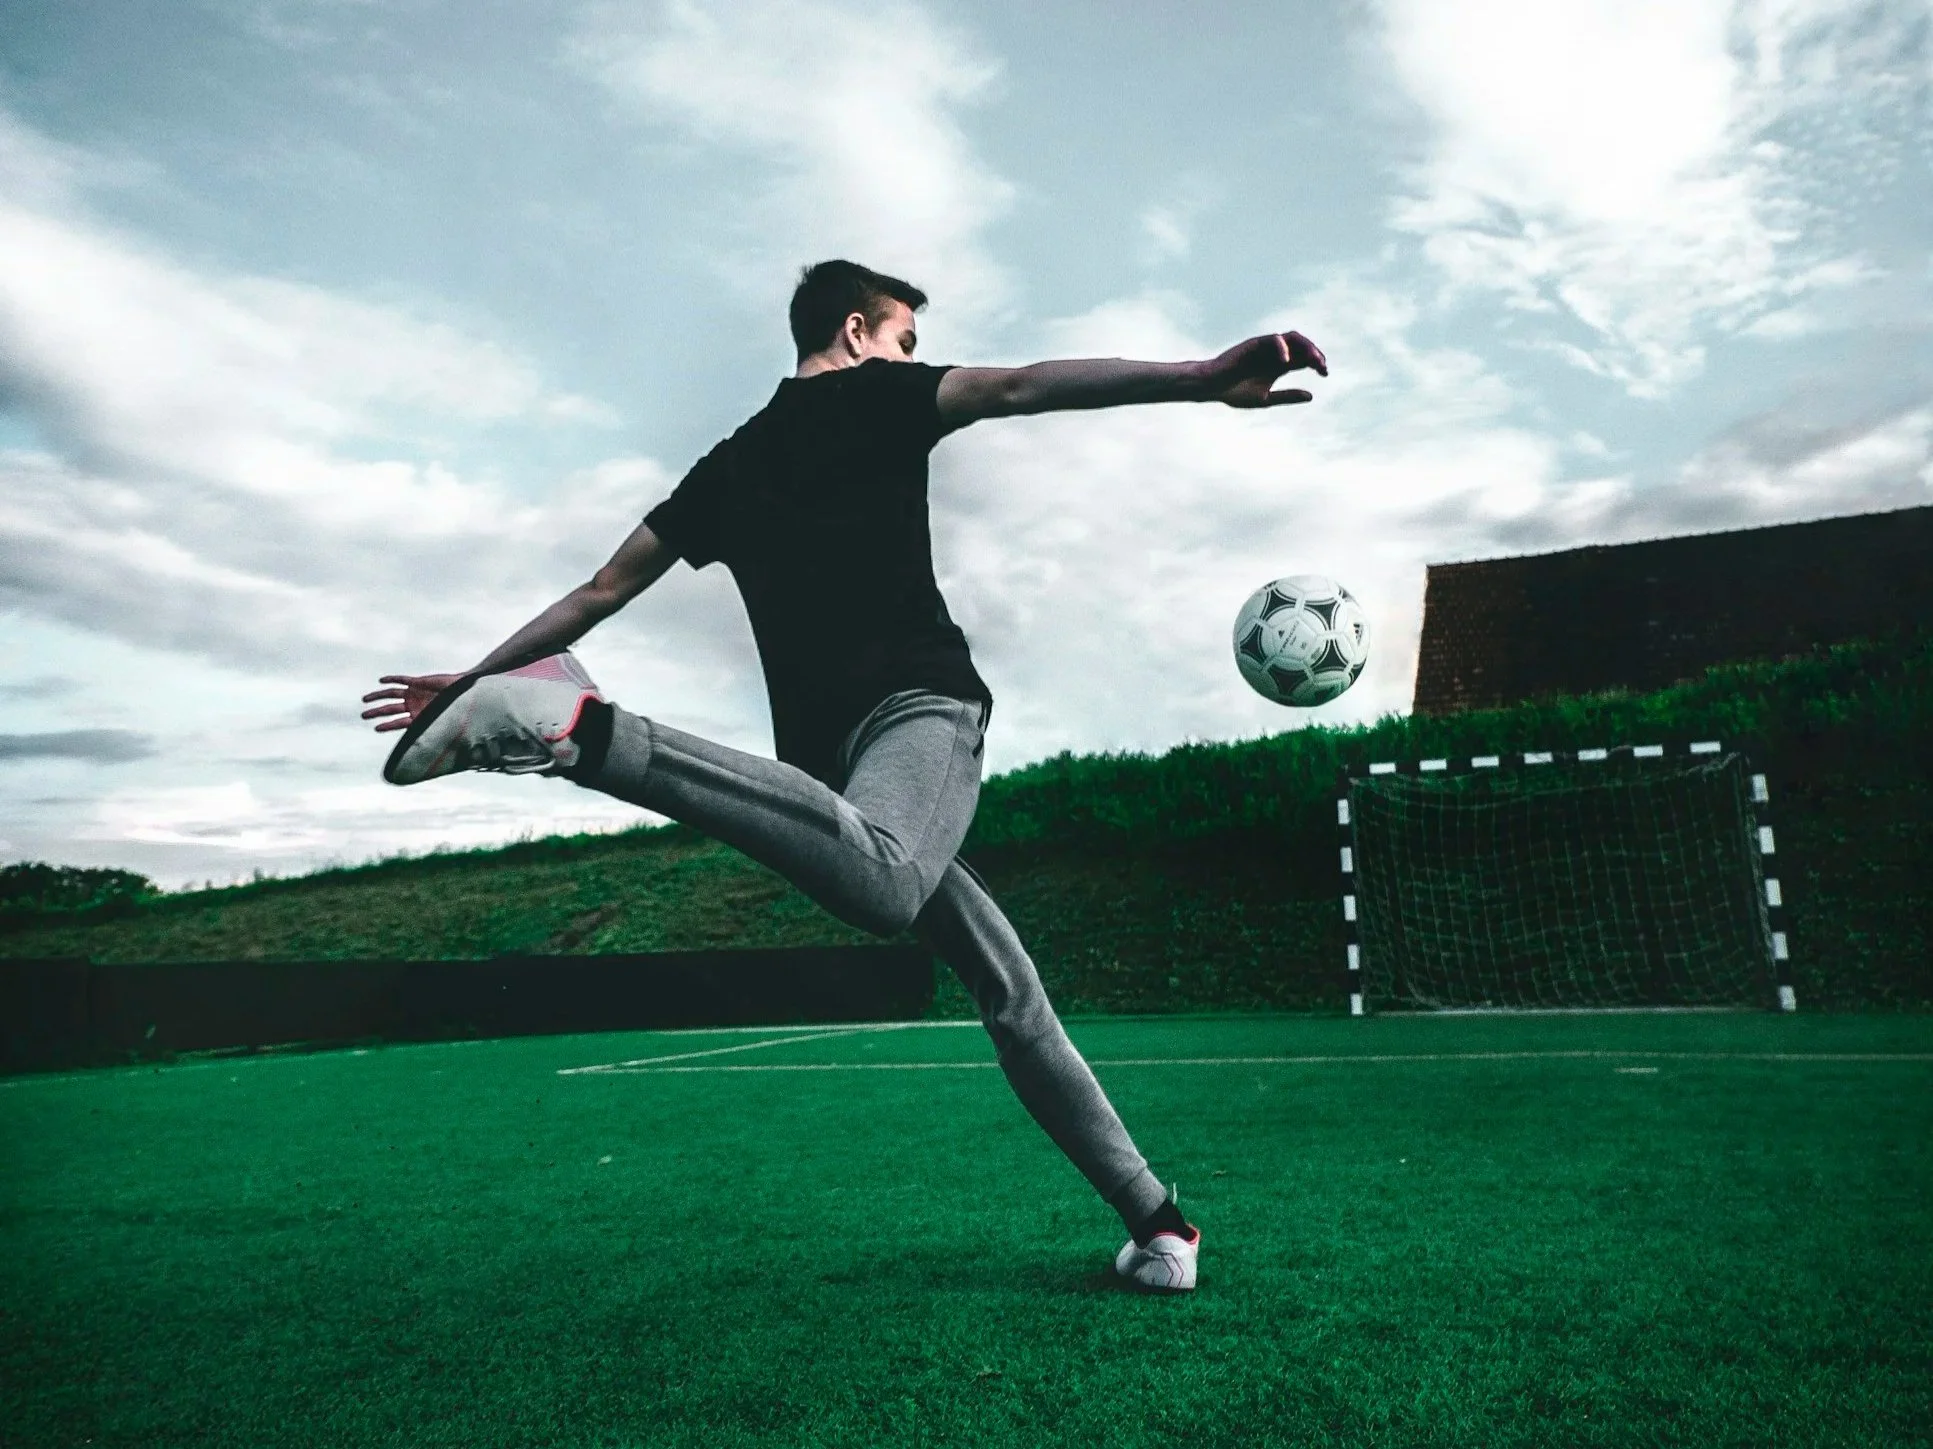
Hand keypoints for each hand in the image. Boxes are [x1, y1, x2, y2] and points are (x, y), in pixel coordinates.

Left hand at [361, 672, 463, 732]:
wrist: (465, 691)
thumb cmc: (457, 709)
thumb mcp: (443, 721)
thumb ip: (434, 729)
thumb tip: (430, 747)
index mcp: (419, 717)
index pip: (399, 722)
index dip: (388, 725)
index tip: (376, 728)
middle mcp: (413, 706)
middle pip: (390, 709)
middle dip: (376, 712)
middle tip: (363, 716)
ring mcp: (414, 693)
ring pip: (391, 694)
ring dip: (378, 696)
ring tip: (364, 699)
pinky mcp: (418, 682)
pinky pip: (402, 680)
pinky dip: (391, 679)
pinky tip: (381, 680)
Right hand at [1199, 331, 1327, 408]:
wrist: (1211, 388)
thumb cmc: (1234, 392)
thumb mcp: (1266, 399)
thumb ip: (1287, 396)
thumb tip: (1311, 395)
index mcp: (1278, 366)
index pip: (1304, 359)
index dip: (1317, 363)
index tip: (1325, 373)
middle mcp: (1274, 354)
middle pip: (1302, 346)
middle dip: (1315, 354)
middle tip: (1322, 367)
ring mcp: (1265, 348)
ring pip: (1291, 338)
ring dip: (1304, 346)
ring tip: (1312, 360)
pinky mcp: (1254, 344)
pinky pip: (1273, 340)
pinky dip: (1282, 348)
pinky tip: (1287, 362)